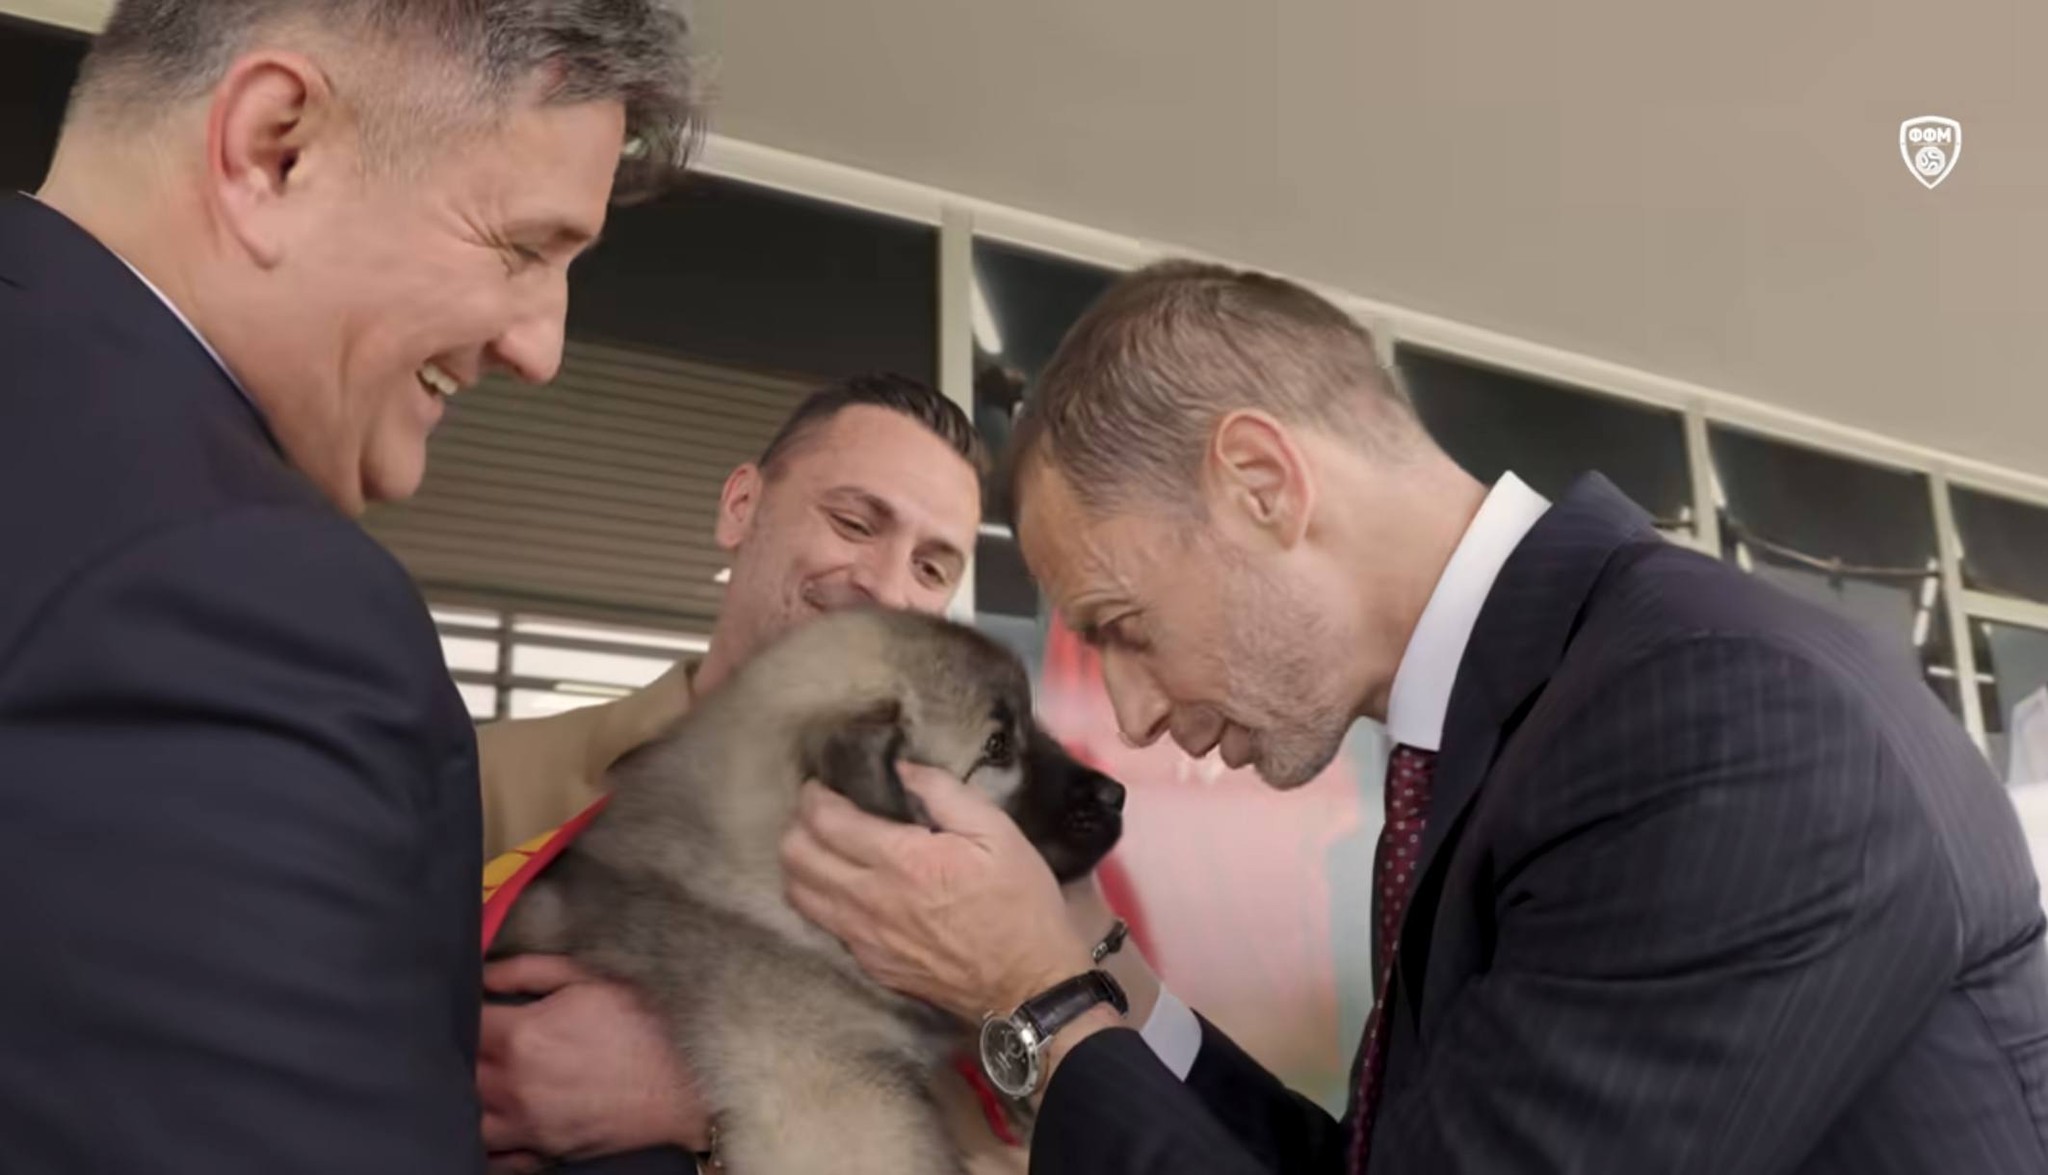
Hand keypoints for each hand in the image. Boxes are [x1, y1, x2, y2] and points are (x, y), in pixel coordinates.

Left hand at [477, 955, 708, 1167]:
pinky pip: (492, 1156)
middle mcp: (512, 1086)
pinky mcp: (539, 1155)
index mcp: (521, 1037)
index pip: (465, 1020)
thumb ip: (530, 970)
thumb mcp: (593, 982)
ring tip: (482, 1076)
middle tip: (480, 1035)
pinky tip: (491, 1120)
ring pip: (465, 1114)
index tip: (474, 1001)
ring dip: (466, 1094)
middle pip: (458, 1067)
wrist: (683, 1092)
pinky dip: (483, 1140)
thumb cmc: (642, 1032)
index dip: (464, 1006)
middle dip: (462, 1048)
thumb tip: (484, 972)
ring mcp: (523, 1127)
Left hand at [780, 763, 1098, 1020]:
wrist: (1028, 984)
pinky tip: (844, 888)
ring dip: (800, 864)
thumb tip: (902, 768)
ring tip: (822, 848)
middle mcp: (870, 900)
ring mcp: (865, 939)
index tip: (821, 786)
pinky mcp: (871, 964)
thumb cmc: (1018, 903)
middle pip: (796, 857)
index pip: (825, 822)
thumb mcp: (998, 833)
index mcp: (902, 861)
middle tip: (819, 814)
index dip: (813, 797)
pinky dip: (821, 898)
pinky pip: (824, 925)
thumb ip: (945, 793)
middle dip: (797, 826)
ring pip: (798, 895)